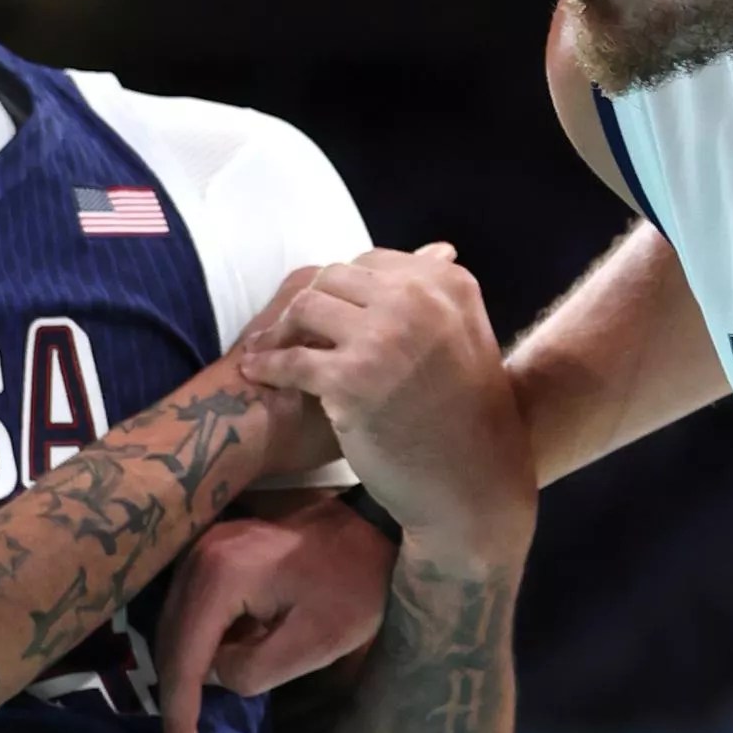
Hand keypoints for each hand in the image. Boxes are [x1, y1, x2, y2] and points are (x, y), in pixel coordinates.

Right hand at [155, 501, 397, 732]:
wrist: (375, 526)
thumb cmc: (355, 583)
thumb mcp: (315, 640)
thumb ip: (254, 670)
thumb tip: (216, 677)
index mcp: (220, 576)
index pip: (185, 660)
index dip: (179, 718)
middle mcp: (198, 555)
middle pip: (170, 642)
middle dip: (176, 699)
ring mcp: (202, 548)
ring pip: (176, 625)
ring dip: (185, 671)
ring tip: (193, 720)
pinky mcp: (213, 551)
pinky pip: (191, 608)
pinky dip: (197, 644)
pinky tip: (214, 670)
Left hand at [234, 246, 536, 570]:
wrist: (473, 482)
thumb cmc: (468, 418)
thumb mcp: (468, 339)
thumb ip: (440, 298)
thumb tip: (434, 250)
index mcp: (448, 285)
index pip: (373, 261)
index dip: (342, 288)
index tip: (324, 313)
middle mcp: (418, 300)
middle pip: (334, 277)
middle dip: (308, 304)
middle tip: (289, 330)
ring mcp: (383, 337)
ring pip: (305, 307)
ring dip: (281, 329)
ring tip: (268, 349)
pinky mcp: (352, 379)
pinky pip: (291, 359)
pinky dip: (267, 366)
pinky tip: (258, 374)